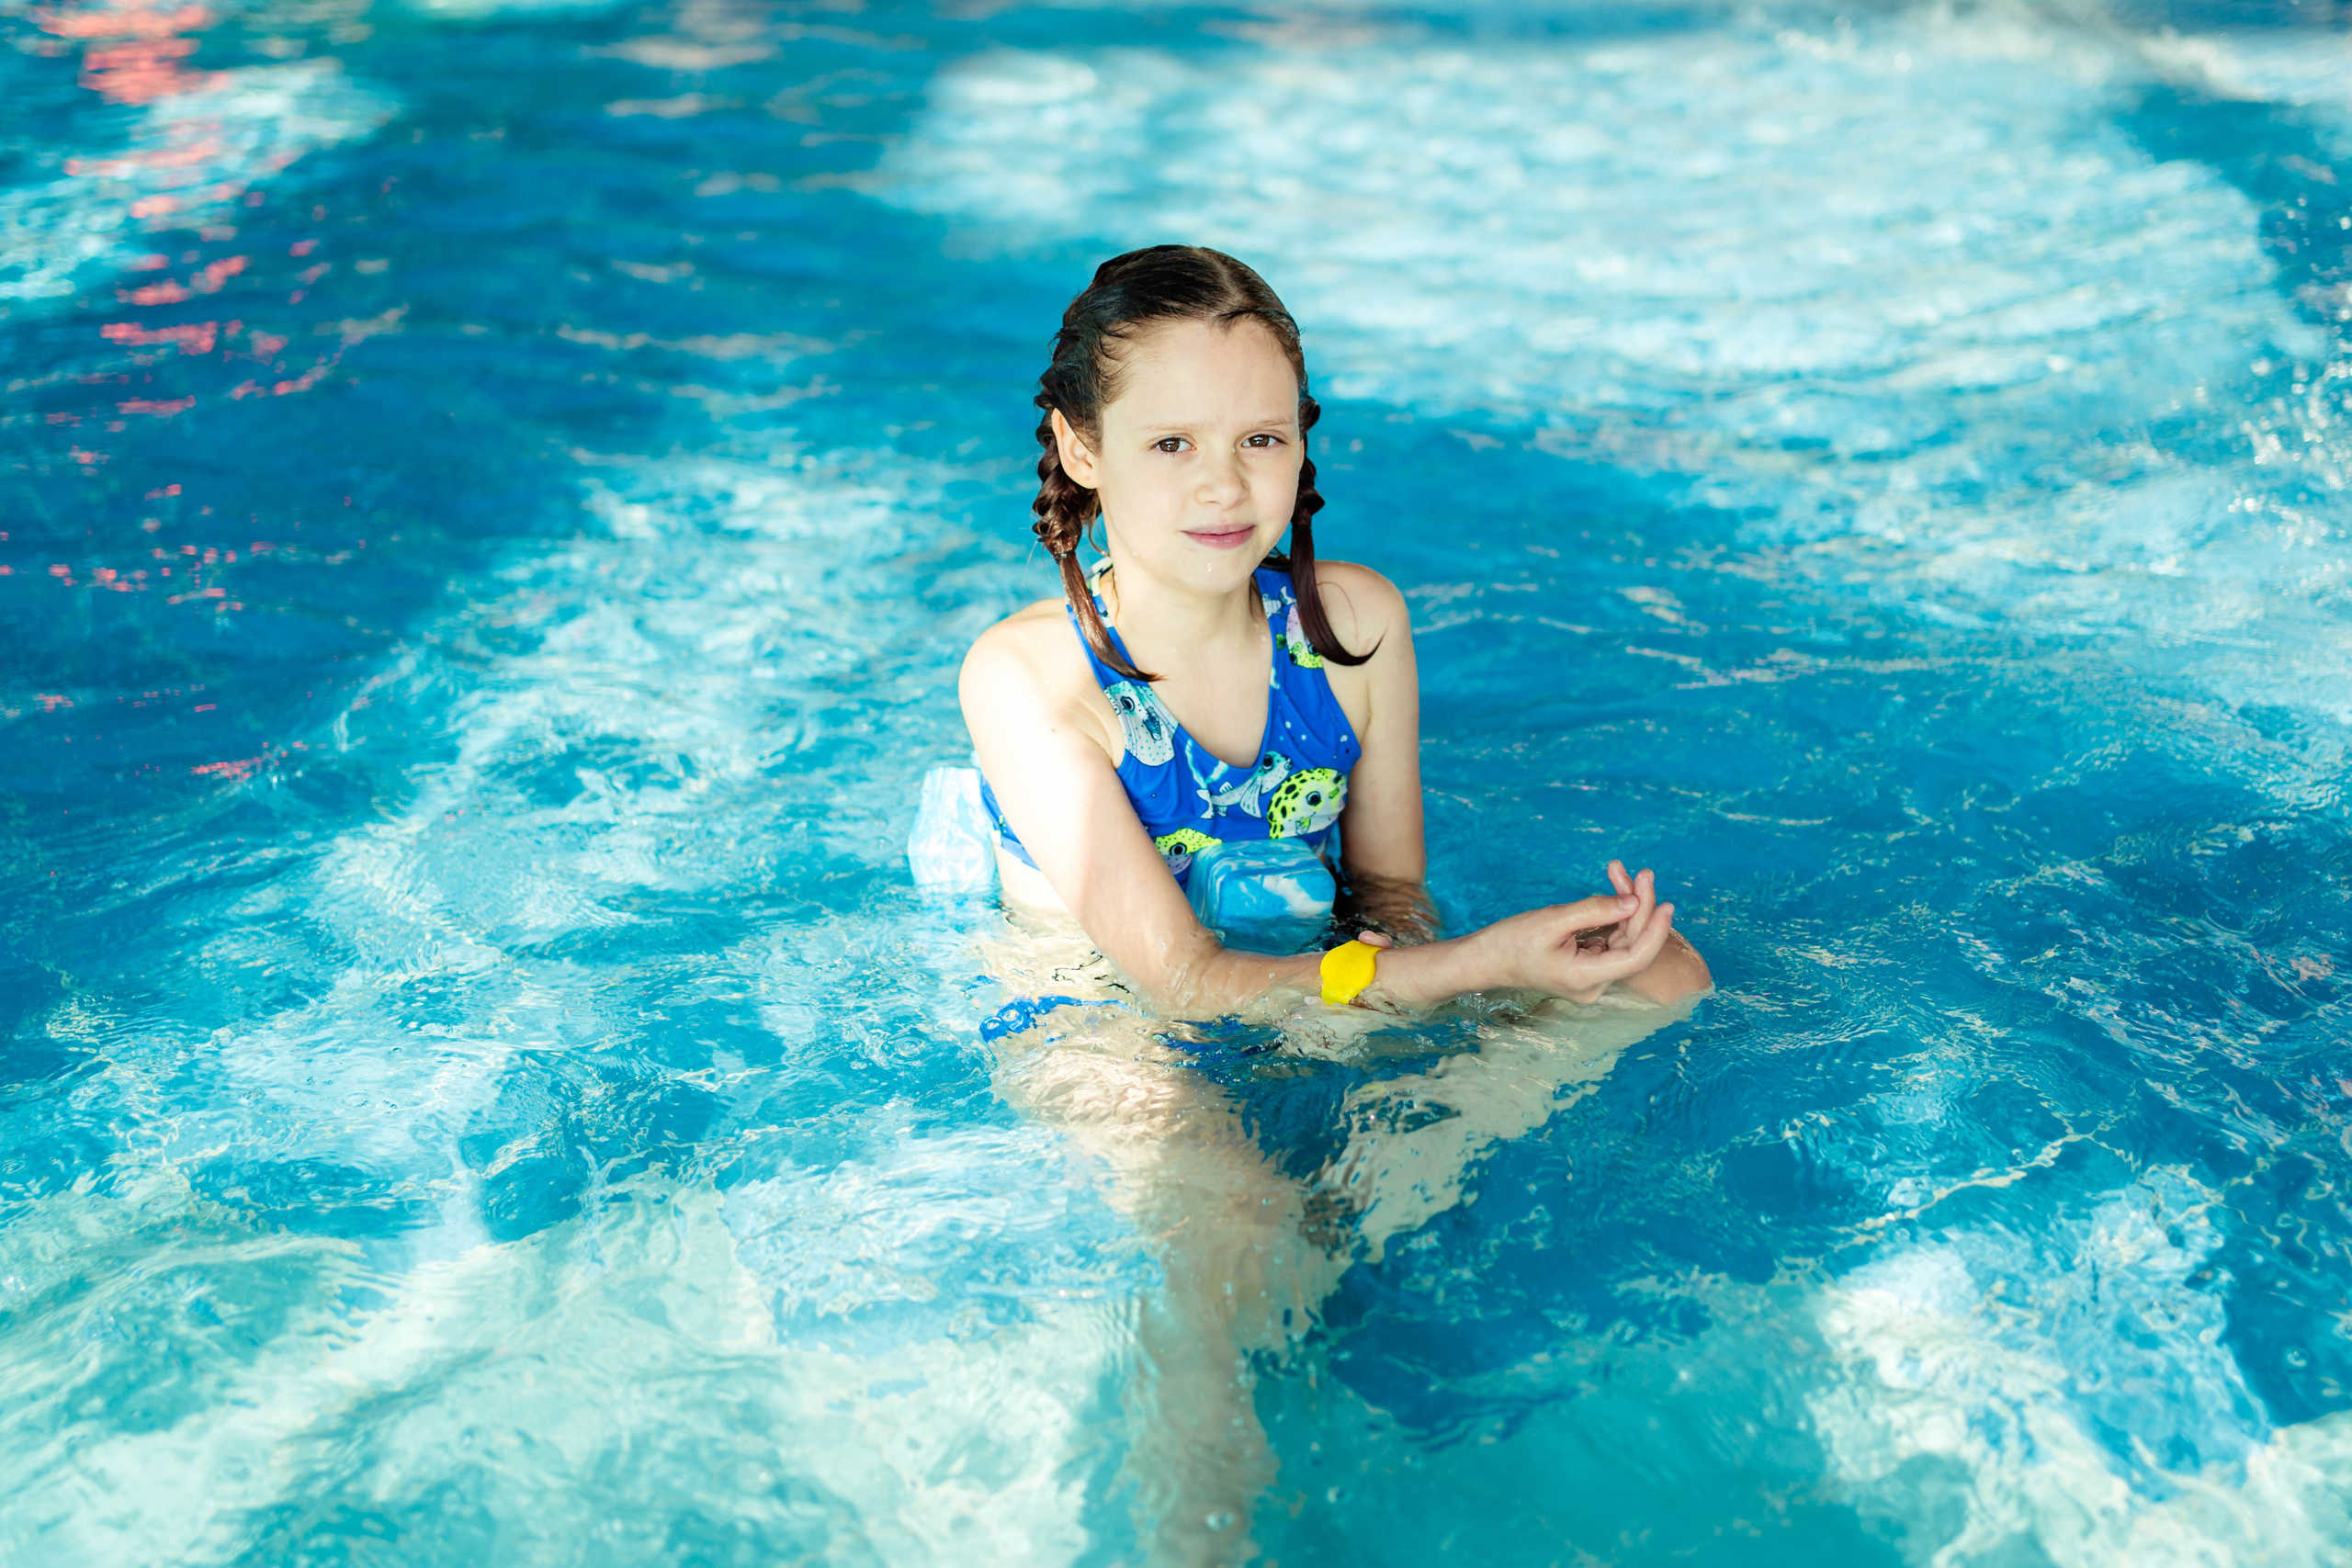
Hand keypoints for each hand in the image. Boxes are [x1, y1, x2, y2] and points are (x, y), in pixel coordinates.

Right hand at [1477, 863, 1676, 1003]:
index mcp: (1585, 978)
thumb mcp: (1552, 919)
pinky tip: (1614, 887)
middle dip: (1638, 907)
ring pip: (1622, 938)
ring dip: (1625, 905)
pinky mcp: (1587, 965)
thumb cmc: (1510, 941)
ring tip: (1619, 871)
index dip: (1655, 931)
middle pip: (1631, 944)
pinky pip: (1609, 938)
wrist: (1484, 959)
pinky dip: (1612, 914)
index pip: (1636, 958)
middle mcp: (1594, 984)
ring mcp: (1591, 977)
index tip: (1665, 903)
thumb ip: (1595, 909)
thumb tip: (1634, 901)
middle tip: (1642, 873)